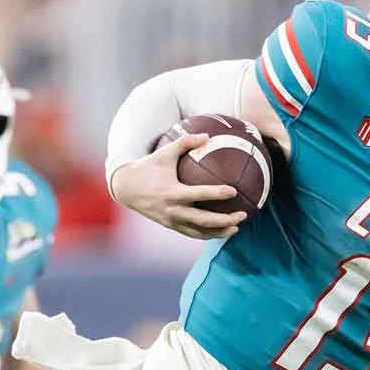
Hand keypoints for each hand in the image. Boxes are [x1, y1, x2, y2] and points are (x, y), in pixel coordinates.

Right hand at [110, 133, 245, 239]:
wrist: (125, 188)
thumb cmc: (147, 167)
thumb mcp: (164, 152)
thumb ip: (185, 142)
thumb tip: (207, 135)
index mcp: (172, 192)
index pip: (199, 194)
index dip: (217, 194)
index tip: (234, 191)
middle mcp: (173, 210)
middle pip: (204, 220)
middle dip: (225, 220)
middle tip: (243, 215)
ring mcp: (172, 220)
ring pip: (200, 231)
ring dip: (219, 232)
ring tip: (236, 228)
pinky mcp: (171, 226)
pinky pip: (192, 234)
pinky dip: (208, 234)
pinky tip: (221, 231)